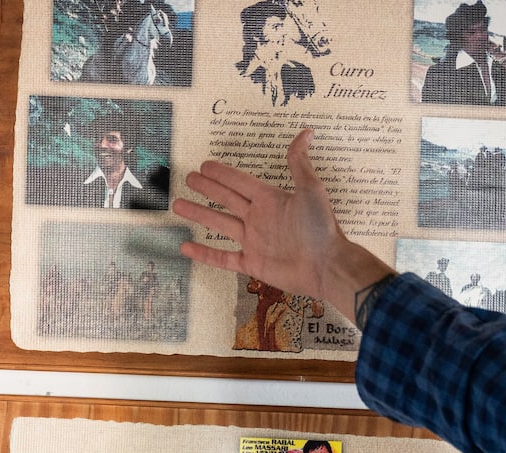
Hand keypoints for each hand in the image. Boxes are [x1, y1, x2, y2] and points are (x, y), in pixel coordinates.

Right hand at [173, 129, 394, 321]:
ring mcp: (254, 241)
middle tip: (188, 178)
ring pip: (219, 225)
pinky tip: (185, 247)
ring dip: (199, 215)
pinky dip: (204, 254)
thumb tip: (305, 132)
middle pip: (226, 200)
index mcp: (270, 199)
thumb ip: (299, 163)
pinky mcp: (252, 263)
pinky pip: (223, 258)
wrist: (327, 266)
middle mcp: (259, 218)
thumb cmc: (321, 227)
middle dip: (207, 189)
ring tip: (178, 205)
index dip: (222, 173)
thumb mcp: (311, 190)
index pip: (240, 182)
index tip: (205, 164)